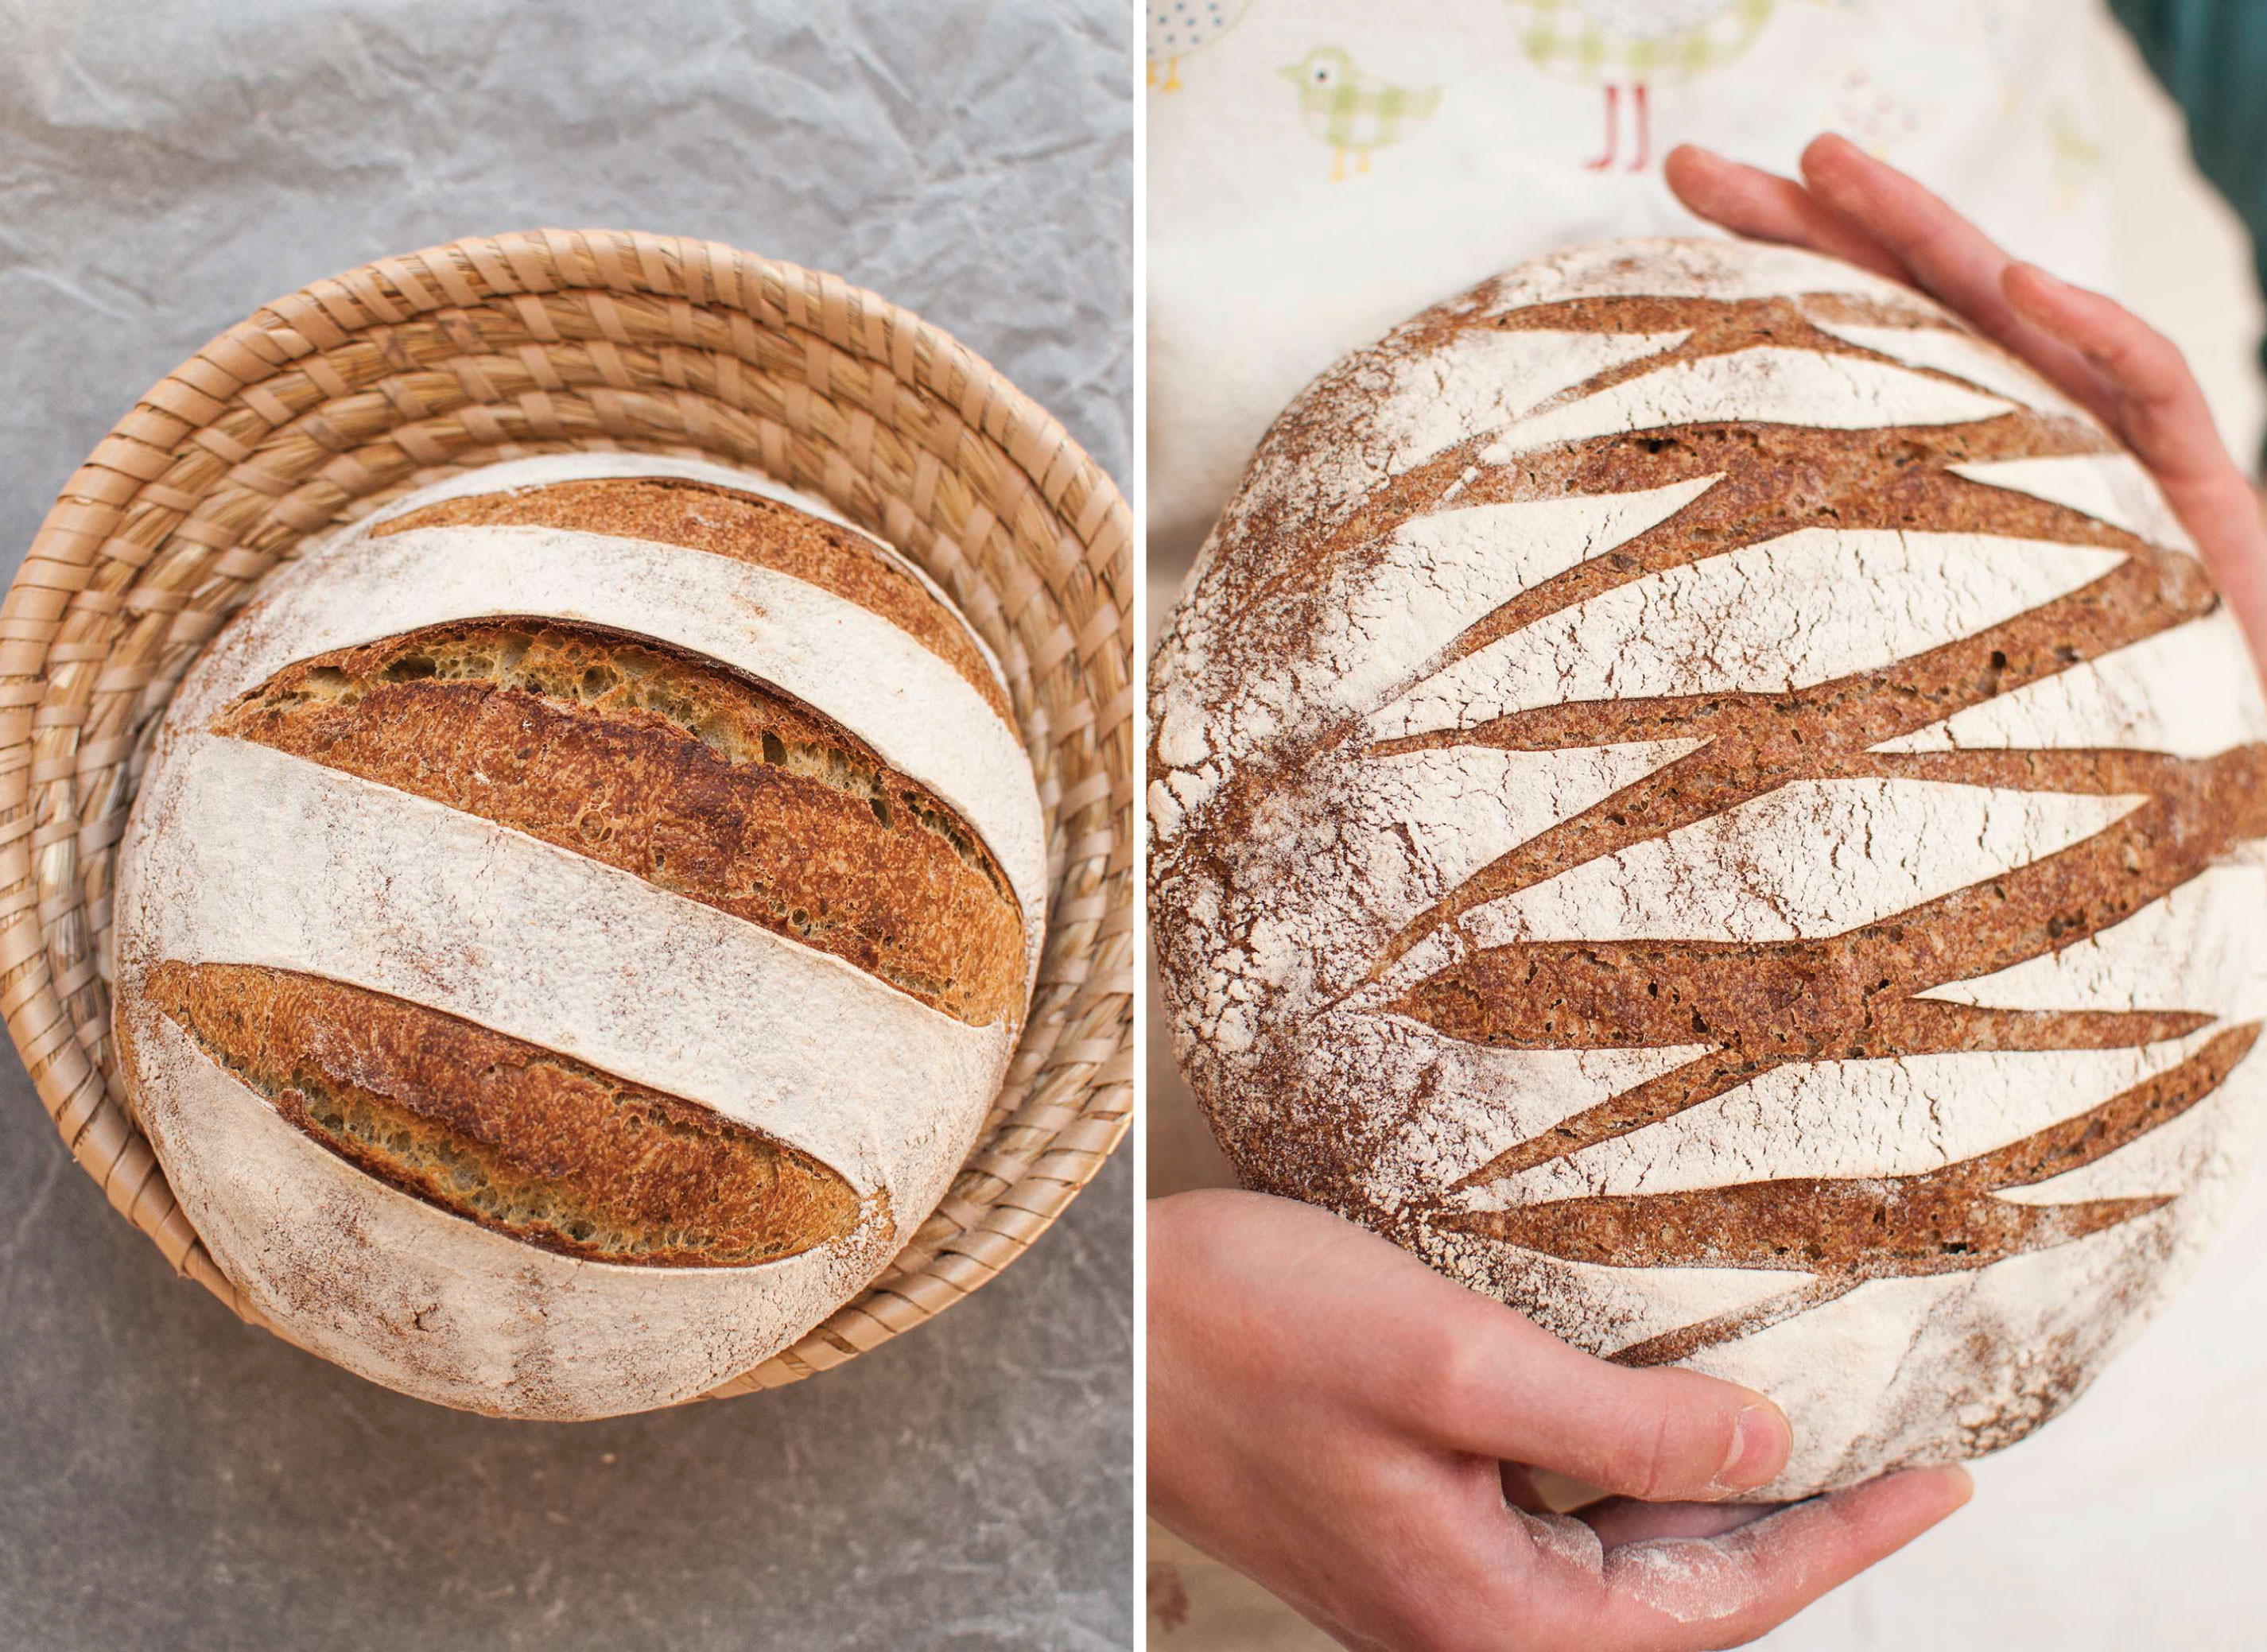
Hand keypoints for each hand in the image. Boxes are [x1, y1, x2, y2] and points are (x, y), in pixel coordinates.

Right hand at [1149, 1190, 1969, 1650]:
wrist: (1101, 1333)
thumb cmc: (1242, 1331)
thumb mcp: (1450, 1360)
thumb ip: (1614, 1423)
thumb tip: (1762, 1455)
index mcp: (1484, 1615)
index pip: (1719, 1605)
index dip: (1843, 1540)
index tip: (1940, 1481)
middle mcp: (1462, 1624)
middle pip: (1677, 1603)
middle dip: (1795, 1534)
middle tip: (1893, 1457)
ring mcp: (1431, 1583)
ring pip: (1619, 1572)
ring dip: (1713, 1512)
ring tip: (1800, 1439)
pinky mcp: (1405, 1532)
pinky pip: (1557, 1534)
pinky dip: (1631, 1487)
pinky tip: (1652, 1426)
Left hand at [1664, 133, 2266, 676]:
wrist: (2200, 764)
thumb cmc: (2035, 734)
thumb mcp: (1893, 672)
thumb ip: (1806, 627)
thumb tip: (1651, 629)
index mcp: (1945, 459)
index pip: (1849, 339)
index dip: (1768, 273)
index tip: (1671, 216)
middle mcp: (2020, 427)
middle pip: (1906, 299)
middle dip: (1810, 221)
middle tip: (1697, 167)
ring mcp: (2105, 443)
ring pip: (2008, 307)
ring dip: (1923, 229)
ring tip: (1830, 168)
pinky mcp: (2192, 485)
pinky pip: (2150, 385)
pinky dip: (2094, 328)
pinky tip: (2026, 282)